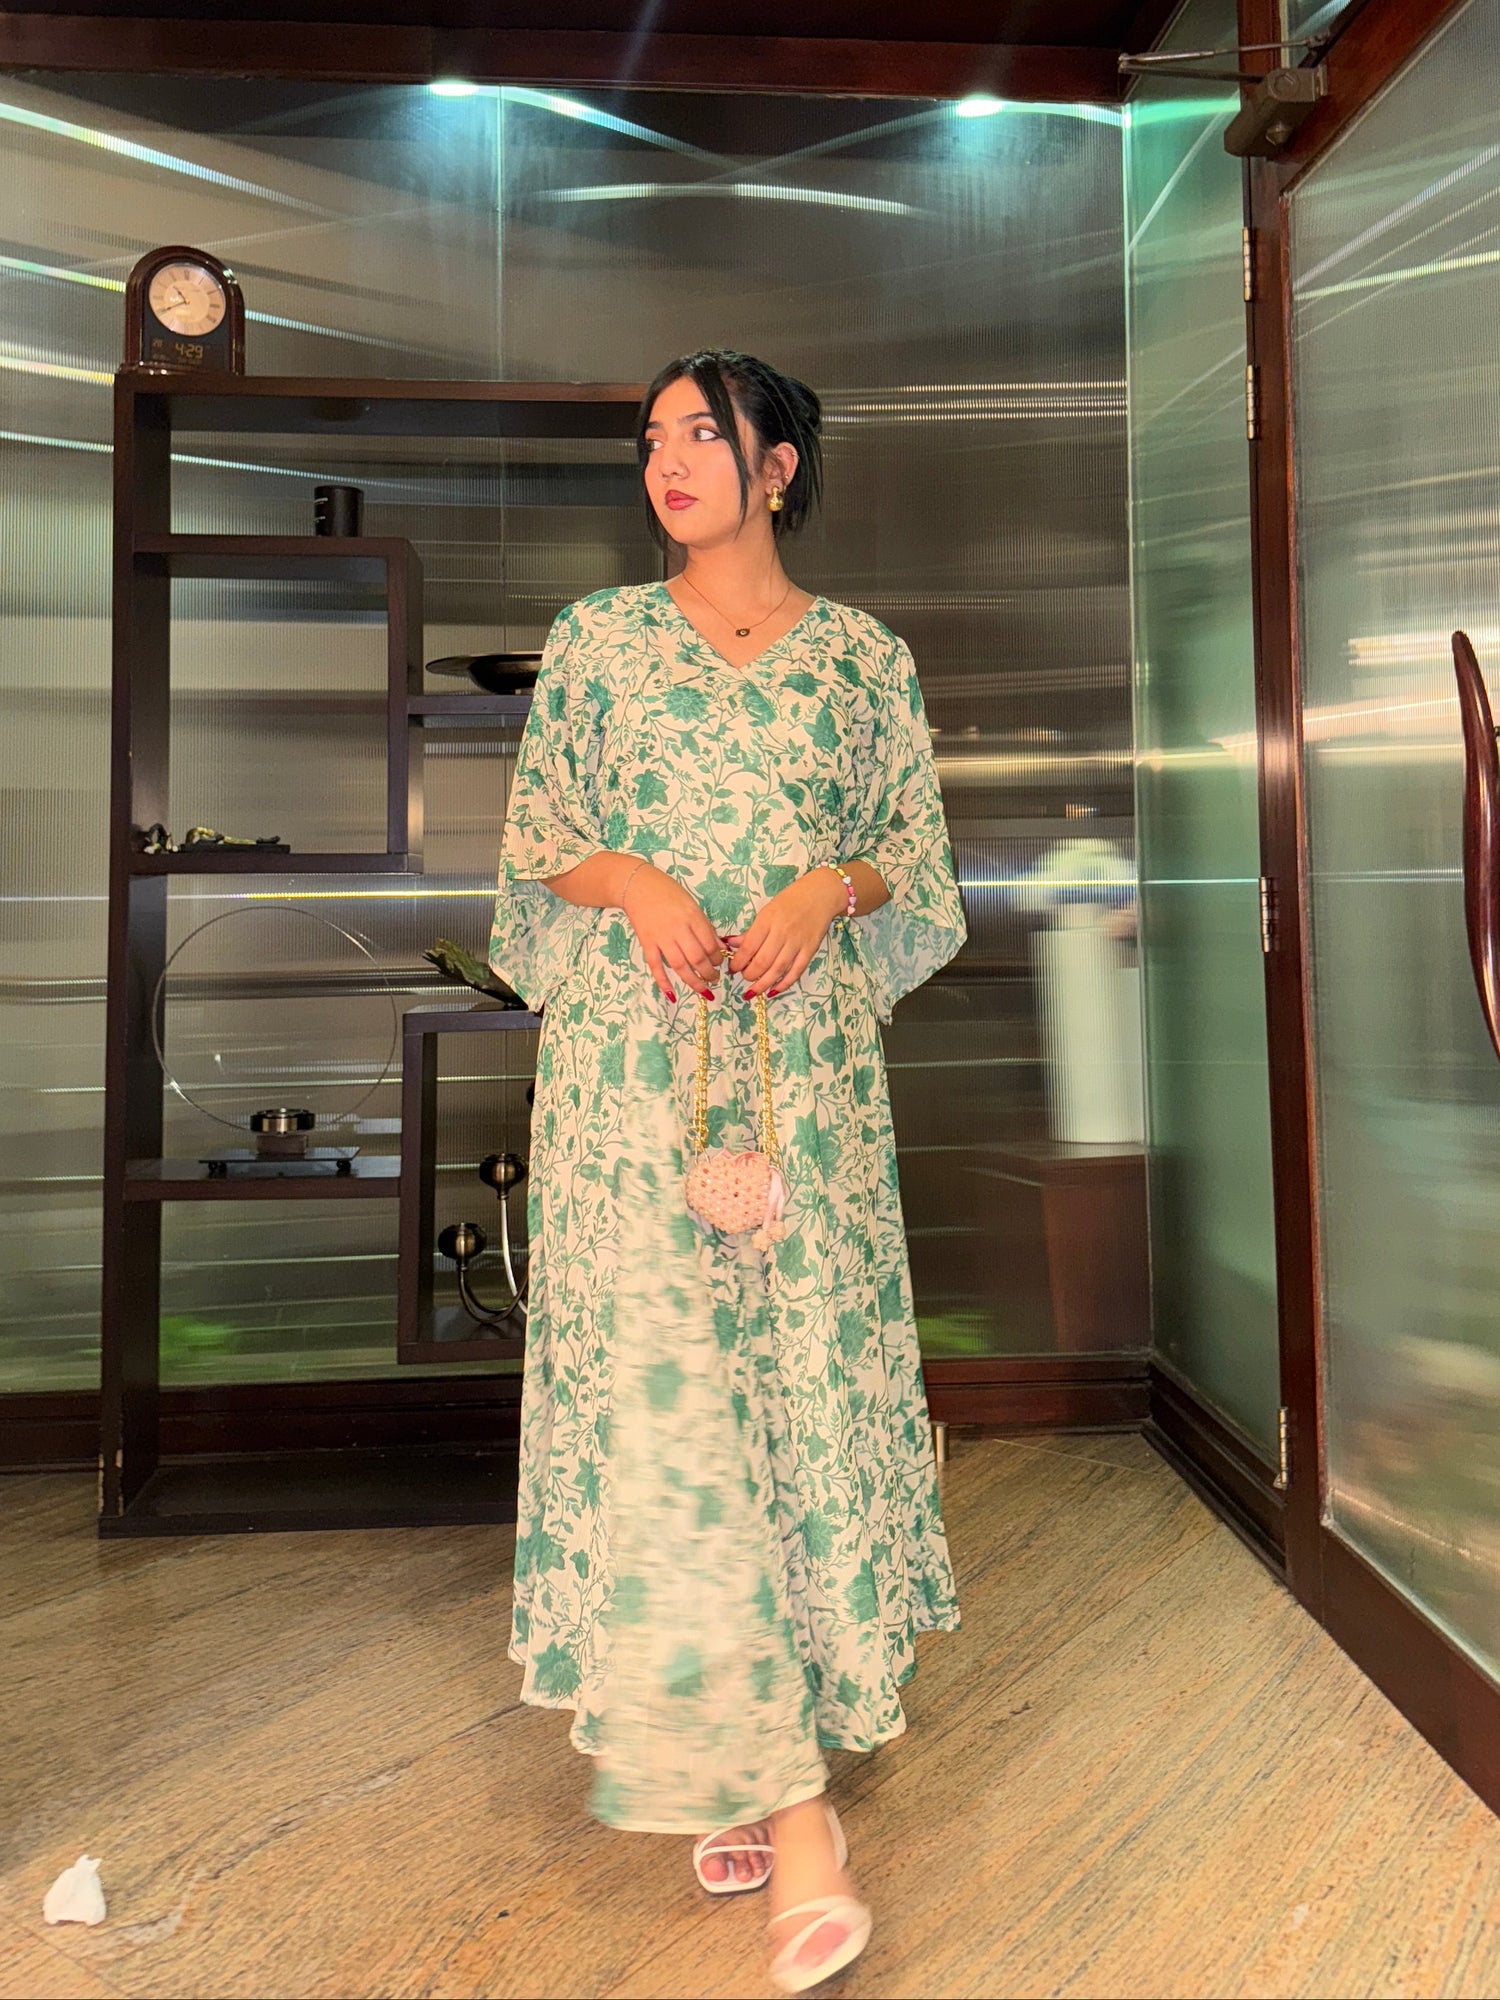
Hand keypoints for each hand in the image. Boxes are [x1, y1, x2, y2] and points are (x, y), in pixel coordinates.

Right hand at [623, 866, 725, 1002]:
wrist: (637, 885)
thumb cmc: (667, 892)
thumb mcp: (692, 904)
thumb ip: (705, 926)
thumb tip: (720, 947)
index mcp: (692, 917)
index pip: (710, 944)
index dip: (717, 958)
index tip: (720, 963)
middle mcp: (678, 928)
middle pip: (697, 958)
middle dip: (709, 973)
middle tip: (714, 979)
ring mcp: (661, 937)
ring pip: (679, 966)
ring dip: (693, 981)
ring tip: (703, 989)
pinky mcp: (646, 943)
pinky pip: (655, 966)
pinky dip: (664, 982)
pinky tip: (672, 994)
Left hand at [725, 868, 844, 997]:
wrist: (821, 894)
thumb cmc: (791, 900)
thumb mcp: (766, 911)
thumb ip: (751, 931)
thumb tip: (731, 944)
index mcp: (767, 920)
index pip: (749, 947)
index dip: (738, 962)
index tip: (733, 968)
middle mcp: (782, 932)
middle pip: (762, 961)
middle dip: (749, 975)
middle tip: (744, 977)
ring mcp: (798, 942)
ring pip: (778, 969)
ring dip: (763, 983)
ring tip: (753, 990)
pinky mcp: (810, 949)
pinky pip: (796, 971)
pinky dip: (784, 983)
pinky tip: (774, 990)